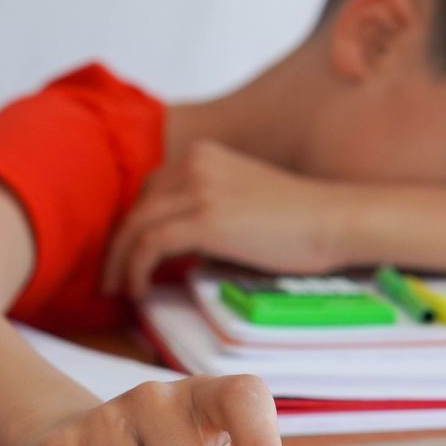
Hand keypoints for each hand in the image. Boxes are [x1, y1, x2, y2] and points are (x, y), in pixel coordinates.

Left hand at [102, 141, 348, 298]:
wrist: (333, 220)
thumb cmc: (300, 220)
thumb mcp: (243, 198)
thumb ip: (208, 206)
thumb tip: (176, 245)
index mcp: (203, 154)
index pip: (150, 191)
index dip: (133, 227)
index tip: (128, 258)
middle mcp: (194, 163)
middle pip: (137, 207)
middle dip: (119, 246)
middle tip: (112, 280)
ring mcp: (199, 189)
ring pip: (135, 227)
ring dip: (121, 263)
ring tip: (120, 292)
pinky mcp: (206, 219)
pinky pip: (150, 245)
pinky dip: (136, 270)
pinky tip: (139, 291)